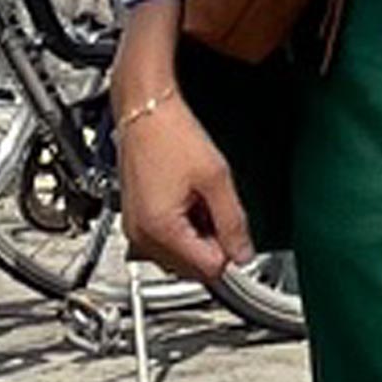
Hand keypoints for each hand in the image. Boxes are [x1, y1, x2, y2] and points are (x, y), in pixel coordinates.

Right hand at [117, 90, 254, 282]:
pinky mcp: (137, 222)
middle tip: (218, 206)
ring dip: (198, 237)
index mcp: (161, 231)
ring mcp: (136, 231)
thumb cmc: (172, 136)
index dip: (230, 251)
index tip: (239, 232)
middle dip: (213, 244)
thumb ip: (233, 220)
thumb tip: (244, 255)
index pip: (208, 268)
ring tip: (199, 198)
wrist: (146, 112)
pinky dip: (183, 228)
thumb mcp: (215, 178)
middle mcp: (142, 238)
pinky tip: (187, 199)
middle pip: (193, 267)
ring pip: (180, 257)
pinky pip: (167, 241)